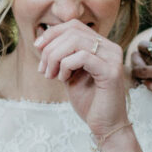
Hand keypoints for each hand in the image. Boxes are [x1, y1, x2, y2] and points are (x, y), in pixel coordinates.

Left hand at [35, 19, 128, 135]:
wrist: (105, 126)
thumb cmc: (88, 102)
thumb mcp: (69, 73)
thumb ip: (61, 56)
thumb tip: (42, 39)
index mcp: (102, 45)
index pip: (74, 25)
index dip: (53, 32)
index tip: (37, 48)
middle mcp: (111, 48)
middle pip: (73, 31)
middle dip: (50, 48)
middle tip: (43, 70)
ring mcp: (113, 58)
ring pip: (75, 42)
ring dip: (55, 58)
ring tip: (51, 75)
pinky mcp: (111, 72)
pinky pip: (82, 57)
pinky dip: (66, 66)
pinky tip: (63, 79)